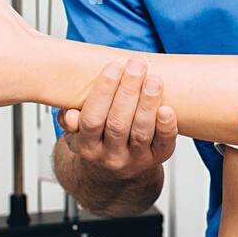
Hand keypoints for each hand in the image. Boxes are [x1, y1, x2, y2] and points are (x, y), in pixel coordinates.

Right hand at [58, 57, 177, 176]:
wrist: (116, 171)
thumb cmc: (98, 137)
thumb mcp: (77, 131)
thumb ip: (70, 120)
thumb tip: (70, 114)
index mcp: (86, 146)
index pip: (92, 119)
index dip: (103, 92)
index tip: (114, 66)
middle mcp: (110, 156)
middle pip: (118, 124)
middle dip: (128, 91)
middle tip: (136, 65)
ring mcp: (135, 160)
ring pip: (141, 132)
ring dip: (148, 104)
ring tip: (154, 80)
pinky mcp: (157, 159)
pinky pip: (163, 144)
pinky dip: (166, 126)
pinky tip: (168, 108)